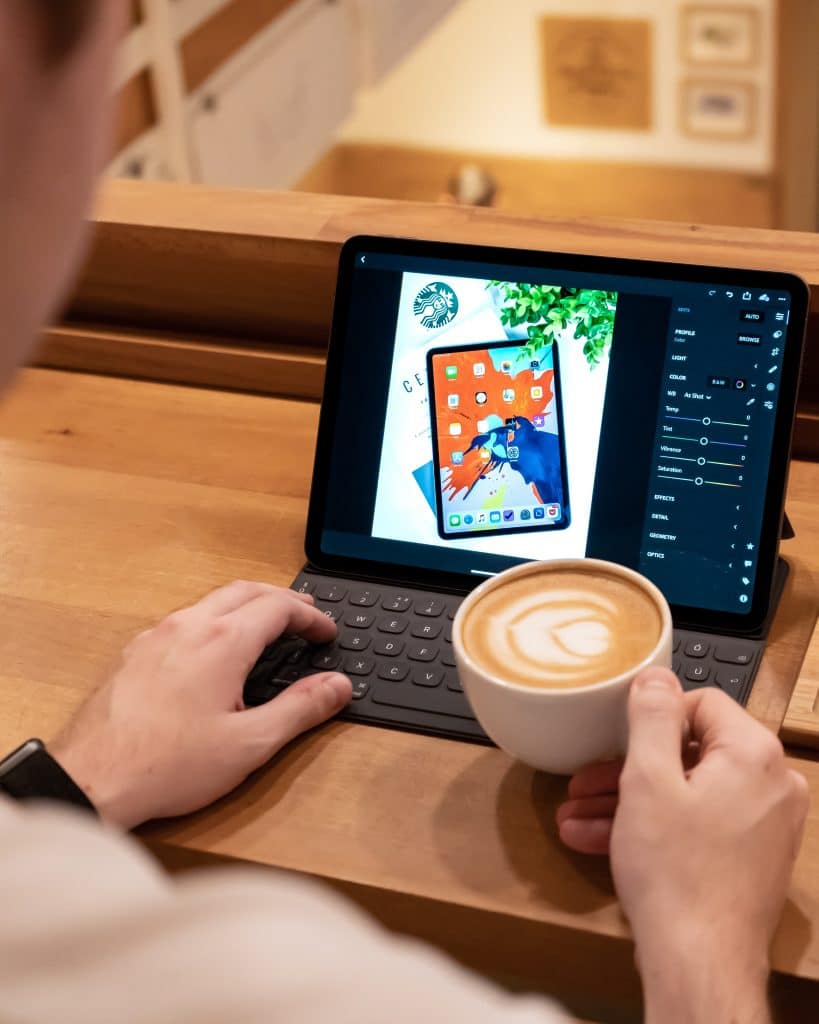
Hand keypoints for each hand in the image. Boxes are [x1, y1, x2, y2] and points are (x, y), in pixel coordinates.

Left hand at [49, 582, 351, 829]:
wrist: (90, 779)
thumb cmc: (167, 765)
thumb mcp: (250, 743)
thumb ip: (300, 709)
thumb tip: (337, 686)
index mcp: (222, 642)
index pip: (278, 607)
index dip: (310, 616)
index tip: (326, 631)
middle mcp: (188, 627)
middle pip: (244, 590)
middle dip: (281, 598)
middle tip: (304, 614)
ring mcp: (156, 637)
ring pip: (210, 601)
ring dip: (245, 605)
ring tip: (264, 625)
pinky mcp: (134, 653)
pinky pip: (182, 619)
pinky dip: (212, 620)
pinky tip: (212, 648)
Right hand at [556, 670, 808, 1023]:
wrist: (698, 964)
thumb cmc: (676, 874)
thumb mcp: (648, 779)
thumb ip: (652, 718)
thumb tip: (656, 675)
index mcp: (753, 754)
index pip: (701, 703)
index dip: (652, 718)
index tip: (616, 737)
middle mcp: (770, 785)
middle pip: (690, 751)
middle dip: (627, 767)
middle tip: (584, 781)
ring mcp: (763, 825)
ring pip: (687, 792)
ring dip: (629, 800)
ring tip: (578, 815)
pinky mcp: (749, 857)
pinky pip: (696, 824)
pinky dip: (653, 826)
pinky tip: (598, 840)